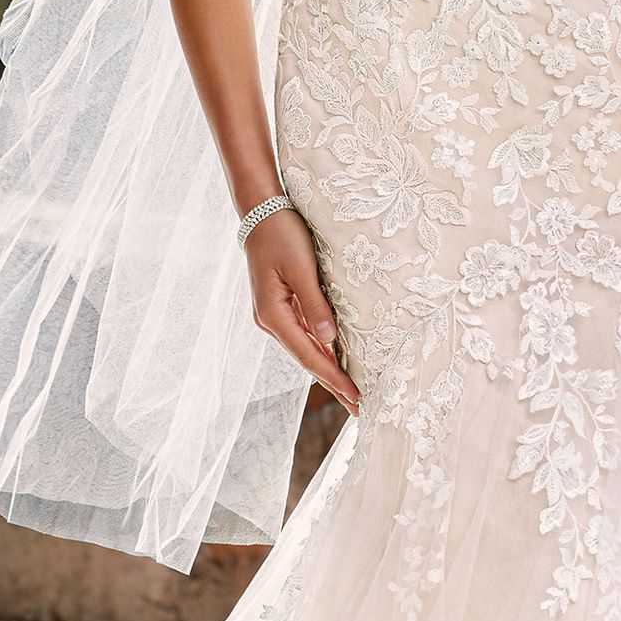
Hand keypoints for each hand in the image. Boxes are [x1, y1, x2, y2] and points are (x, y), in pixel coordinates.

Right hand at [246, 207, 359, 416]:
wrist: (260, 211)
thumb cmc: (282, 234)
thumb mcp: (302, 268)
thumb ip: (315, 305)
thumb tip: (330, 342)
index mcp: (273, 315)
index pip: (309, 355)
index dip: (334, 378)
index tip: (356, 397)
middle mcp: (271, 321)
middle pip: (307, 359)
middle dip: (333, 384)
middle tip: (359, 408)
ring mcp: (274, 315)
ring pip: (306, 350)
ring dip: (329, 370)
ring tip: (351, 392)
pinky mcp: (281, 307)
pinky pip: (305, 336)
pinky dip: (322, 351)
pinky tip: (336, 362)